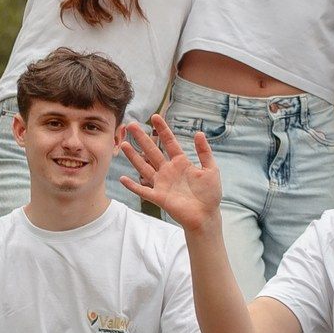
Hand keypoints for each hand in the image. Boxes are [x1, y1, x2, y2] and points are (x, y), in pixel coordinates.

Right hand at [118, 116, 225, 232]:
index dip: (162, 130)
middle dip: (142, 138)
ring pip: (144, 167)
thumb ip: (204, 152)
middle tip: (131, 125)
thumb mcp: (211, 170)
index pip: (169, 142)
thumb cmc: (210, 194)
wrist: (206, 216)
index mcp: (181, 163)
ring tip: (123, 144)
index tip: (155, 117)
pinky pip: (142, 190)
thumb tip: (199, 133)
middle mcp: (168, 171)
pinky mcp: (158, 197)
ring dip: (133, 157)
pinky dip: (132, 186)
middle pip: (152, 151)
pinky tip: (122, 178)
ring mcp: (162, 184)